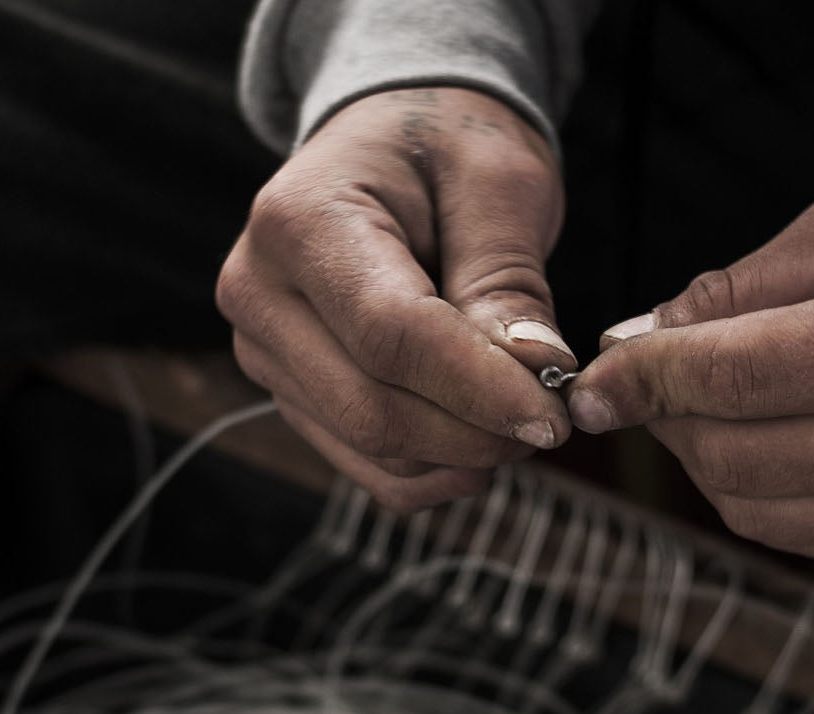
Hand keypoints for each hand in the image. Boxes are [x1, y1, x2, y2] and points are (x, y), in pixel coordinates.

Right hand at [217, 88, 574, 511]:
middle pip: (369, 405)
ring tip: (525, 419)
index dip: (476, 387)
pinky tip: (483, 446)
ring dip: (459, 454)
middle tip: (555, 421)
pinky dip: (432, 471)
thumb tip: (533, 371)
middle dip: (474, 432)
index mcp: (299, 220)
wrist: (391, 143)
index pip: (390, 335)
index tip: (555, 413)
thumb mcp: (495, 181)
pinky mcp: (289, 391)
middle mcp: (258, 291)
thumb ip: (507, 277)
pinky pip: (362, 466)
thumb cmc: (444, 145)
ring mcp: (264, 350)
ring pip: (367, 445)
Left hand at [567, 170, 813, 566]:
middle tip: (650, 373)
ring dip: (704, 457)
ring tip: (710, 398)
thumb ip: (735, 291)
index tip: (589, 376)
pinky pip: (798, 534)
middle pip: (730, 459)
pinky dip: (757, 490)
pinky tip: (769, 434)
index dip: (640, 380)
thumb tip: (632, 345)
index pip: (732, 380)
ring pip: (752, 511)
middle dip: (667, 416)